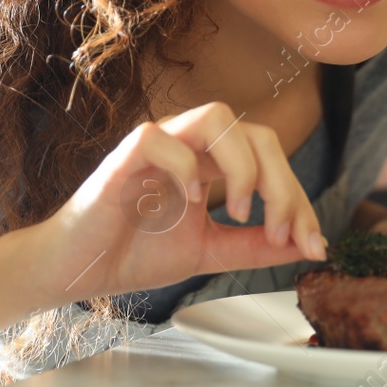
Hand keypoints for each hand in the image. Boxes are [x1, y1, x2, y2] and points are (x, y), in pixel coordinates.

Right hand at [36, 103, 325, 303]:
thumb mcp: (209, 252)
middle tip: (282, 230)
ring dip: (242, 164)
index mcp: (211, 161)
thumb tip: (306, 247)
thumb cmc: (133, 253)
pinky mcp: (123, 157)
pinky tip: (191, 200)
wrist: (75, 271)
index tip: (311, 244)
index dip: (298, 199)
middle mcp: (190, 144)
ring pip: (216, 116)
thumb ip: (254, 246)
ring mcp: (157, 144)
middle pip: (256, 132)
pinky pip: (160, 137)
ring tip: (240, 211)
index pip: (271, 159)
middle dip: (281, 183)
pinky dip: (185, 165)